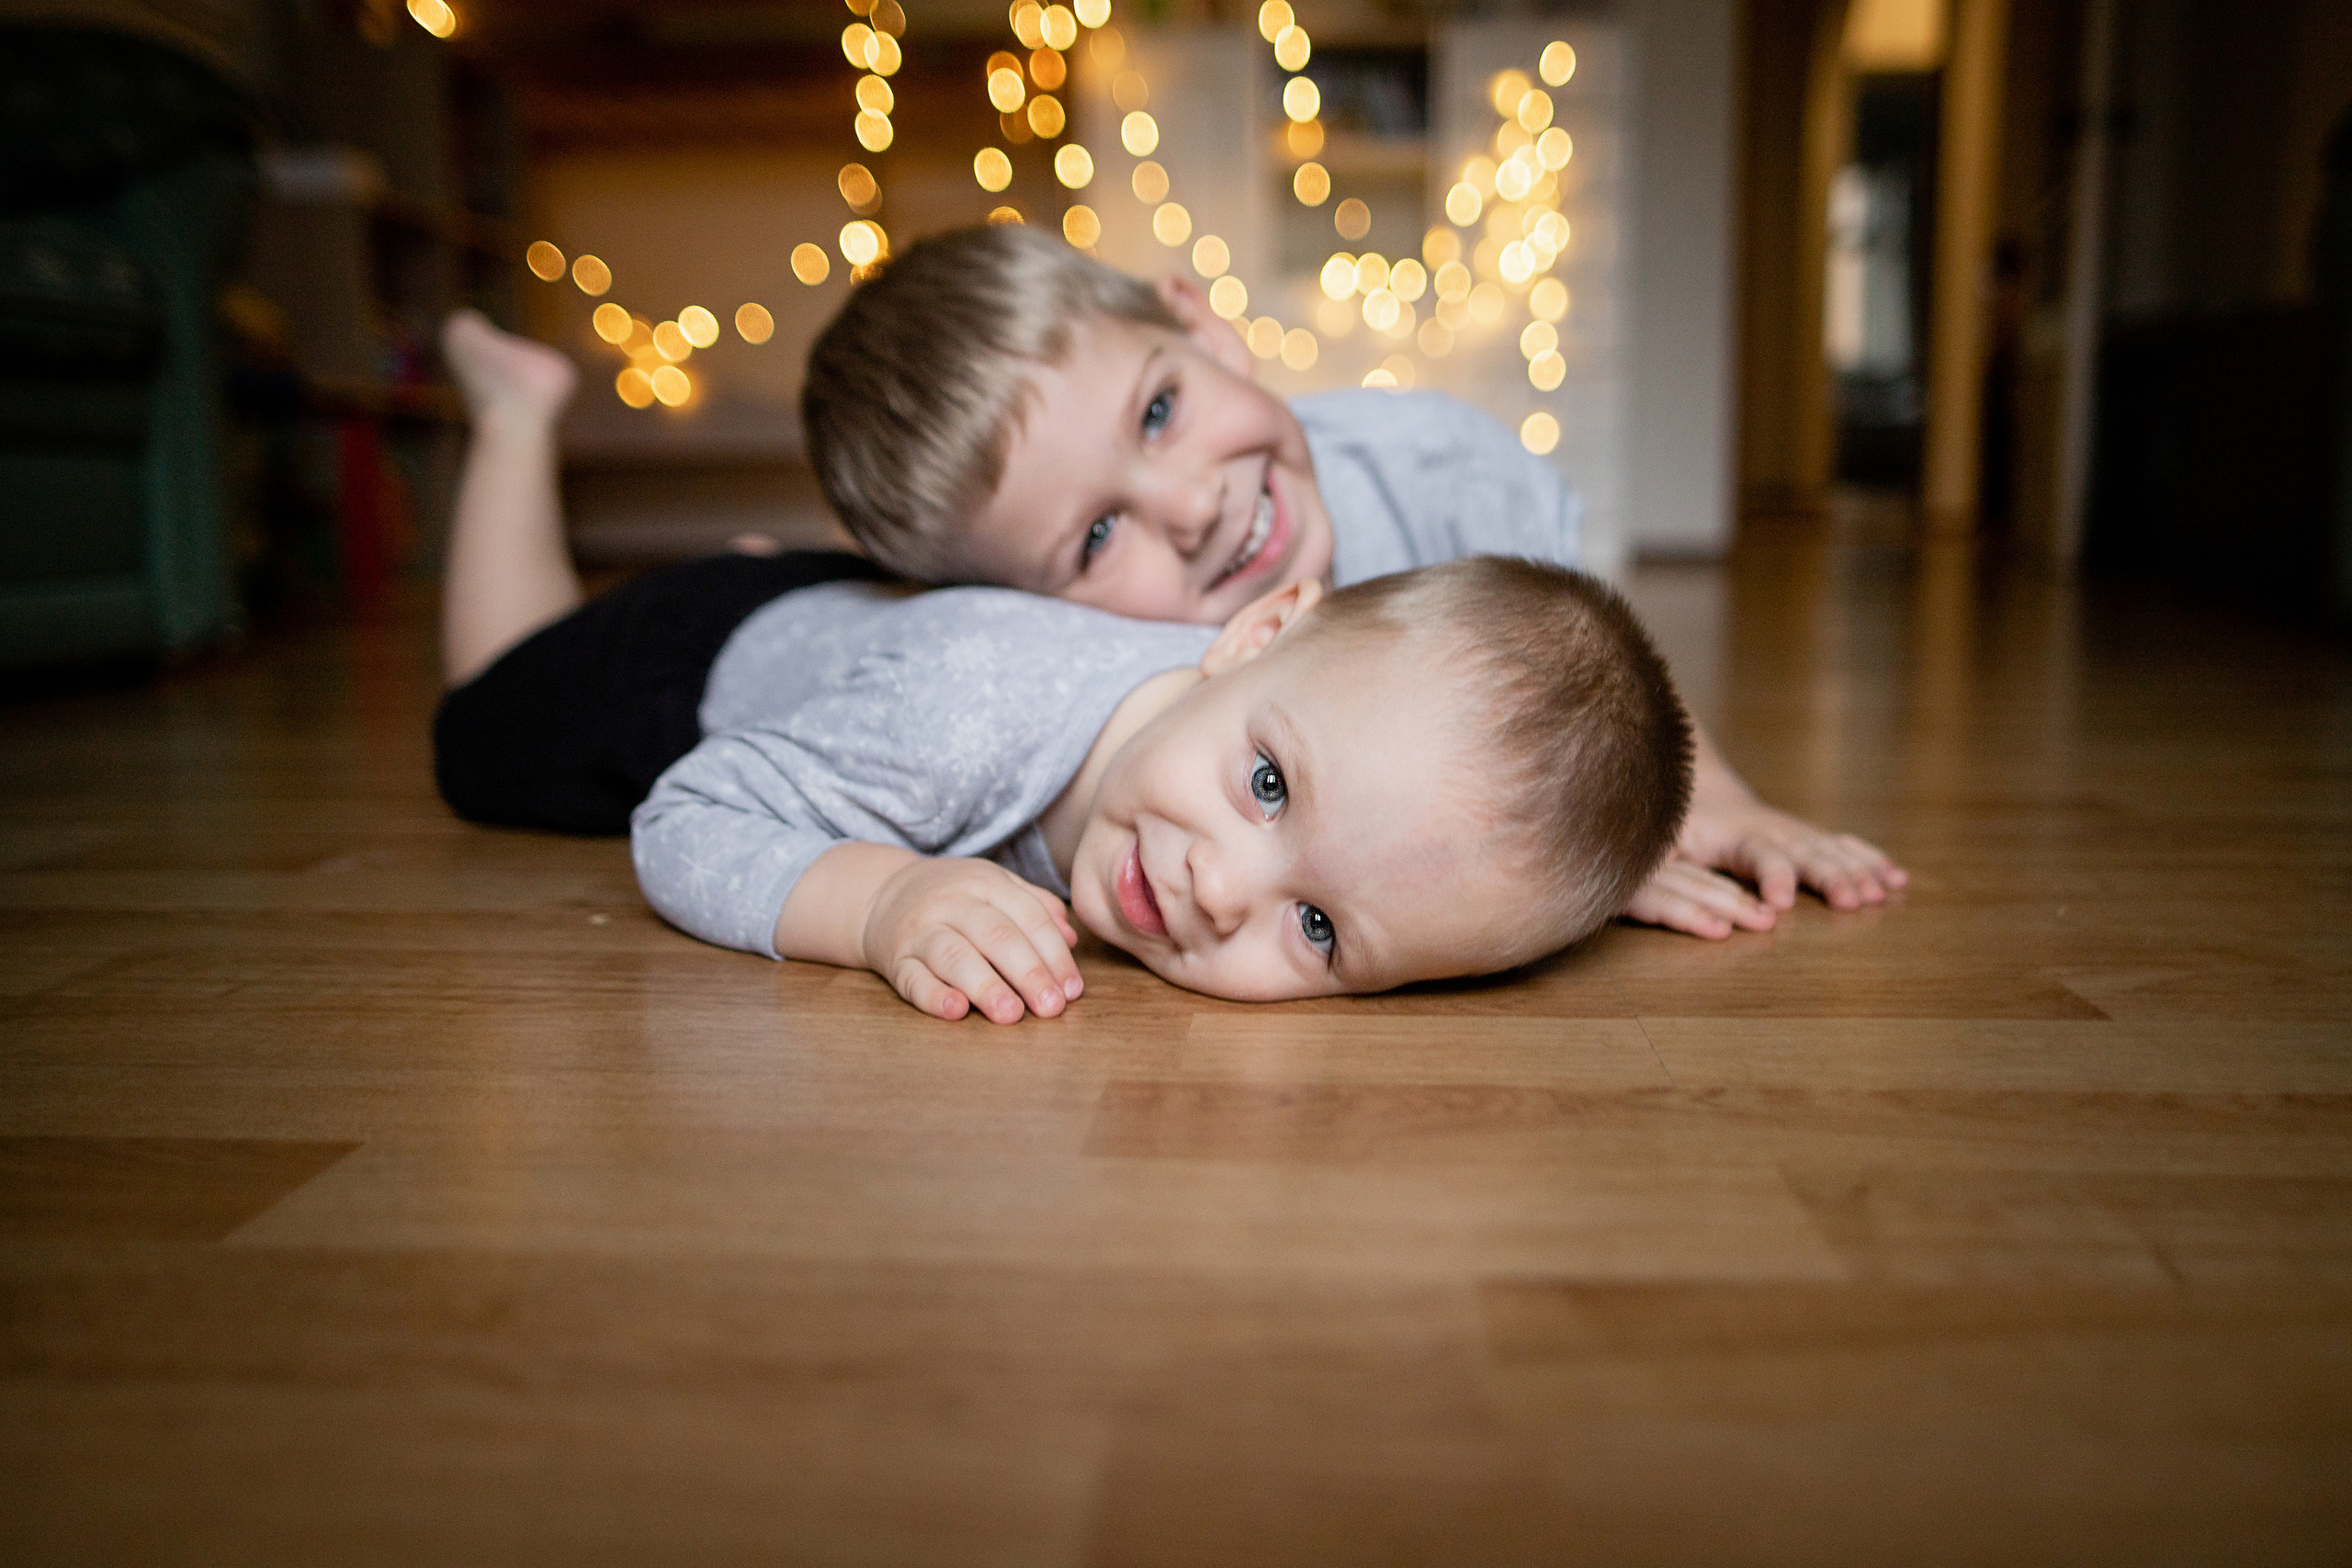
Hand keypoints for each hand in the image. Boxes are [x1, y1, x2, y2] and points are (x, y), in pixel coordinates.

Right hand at [859, 857, 1084, 1023]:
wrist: (880, 894)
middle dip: (1028, 973)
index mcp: (984, 882)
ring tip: (1011, 1014)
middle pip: (995, 935)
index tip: (1072, 989)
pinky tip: (956, 1011)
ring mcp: (920, 931)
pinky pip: (912, 979)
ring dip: (985, 986)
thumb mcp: (993, 885)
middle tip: (1052, 1007)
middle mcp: (951, 903)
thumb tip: (1072, 939)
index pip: (1028, 916)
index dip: (1054, 954)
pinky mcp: (895, 960)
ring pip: (954, 956)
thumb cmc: (953, 897)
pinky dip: (933, 996)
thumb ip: (1035, 905)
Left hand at [1624, 805, 1908, 939]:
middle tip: (1856, 902)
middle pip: (1805, 851)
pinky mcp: (1800, 835)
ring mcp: (1788, 829)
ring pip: (1829, 848)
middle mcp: (1767, 827)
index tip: (1780, 904)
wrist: (1684, 778)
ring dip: (1859, 870)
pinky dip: (1869, 859)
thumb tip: (1655, 878)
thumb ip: (1659, 860)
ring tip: (1885, 893)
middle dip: (1832, 876)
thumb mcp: (1652, 839)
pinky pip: (1840, 845)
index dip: (1772, 876)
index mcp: (1730, 833)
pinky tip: (1896, 878)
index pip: (1758, 854)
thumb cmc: (1663, 820)